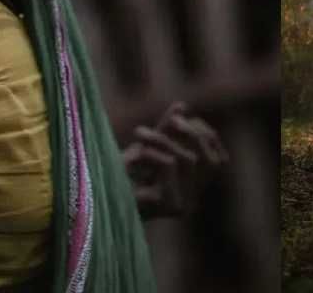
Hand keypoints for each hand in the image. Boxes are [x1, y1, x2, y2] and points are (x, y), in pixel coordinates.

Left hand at [122, 102, 228, 219]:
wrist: (94, 199)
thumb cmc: (116, 175)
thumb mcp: (146, 146)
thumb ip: (166, 129)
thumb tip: (183, 106)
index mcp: (191, 191)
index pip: (218, 160)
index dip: (203, 134)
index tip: (176, 120)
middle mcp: (192, 201)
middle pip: (212, 161)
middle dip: (191, 133)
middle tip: (169, 121)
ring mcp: (183, 206)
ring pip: (190, 159)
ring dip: (163, 139)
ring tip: (138, 133)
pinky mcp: (169, 206)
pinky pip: (171, 165)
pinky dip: (152, 151)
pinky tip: (132, 157)